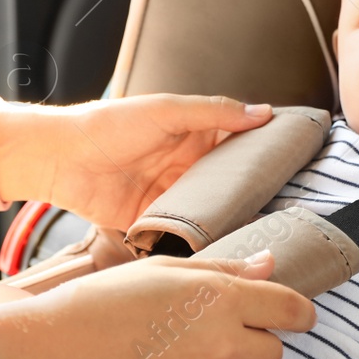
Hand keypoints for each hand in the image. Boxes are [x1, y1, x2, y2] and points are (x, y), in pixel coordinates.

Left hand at [0, 94, 272, 230]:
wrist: (61, 158)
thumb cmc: (108, 125)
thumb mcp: (166, 110)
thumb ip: (214, 112)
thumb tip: (263, 112)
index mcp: (193, 136)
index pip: (238, 144)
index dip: (264, 152)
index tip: (298, 161)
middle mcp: (186, 167)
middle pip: (229, 183)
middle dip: (253, 194)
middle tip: (289, 207)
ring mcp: (171, 196)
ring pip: (210, 211)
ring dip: (228, 220)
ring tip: (262, 233)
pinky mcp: (153, 222)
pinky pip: (183, 234)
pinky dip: (198, 240)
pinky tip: (221, 248)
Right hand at [0, 251, 315, 358]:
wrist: (50, 355)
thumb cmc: (100, 304)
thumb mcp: (162, 271)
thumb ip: (224, 271)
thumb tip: (270, 265)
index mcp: (220, 299)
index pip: (293, 310)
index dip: (295, 313)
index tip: (290, 318)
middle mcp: (221, 347)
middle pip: (272, 354)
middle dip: (248, 346)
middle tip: (205, 338)